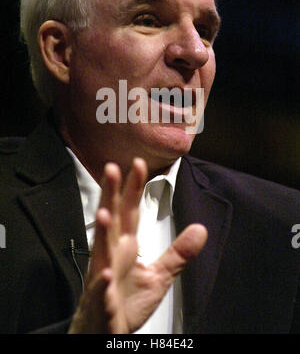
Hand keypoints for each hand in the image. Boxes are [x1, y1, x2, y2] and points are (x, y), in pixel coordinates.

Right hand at [68, 158, 206, 333]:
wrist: (109, 332)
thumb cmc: (127, 302)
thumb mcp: (160, 276)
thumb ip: (178, 252)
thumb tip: (200, 229)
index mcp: (126, 246)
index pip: (130, 211)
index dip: (133, 188)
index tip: (139, 164)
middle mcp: (113, 254)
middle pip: (112, 219)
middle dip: (111, 195)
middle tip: (112, 169)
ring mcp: (105, 275)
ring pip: (101, 250)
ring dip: (102, 232)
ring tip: (105, 214)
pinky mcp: (102, 300)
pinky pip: (101, 290)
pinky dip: (103, 282)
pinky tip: (106, 273)